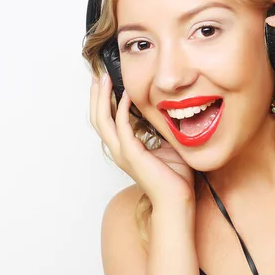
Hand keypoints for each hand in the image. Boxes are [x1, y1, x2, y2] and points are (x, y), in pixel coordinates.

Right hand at [90, 74, 195, 206]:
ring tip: (105, 79)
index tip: (106, 83)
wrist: (177, 199)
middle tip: (98, 76)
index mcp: (124, 149)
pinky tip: (127, 94)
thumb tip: (162, 114)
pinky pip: (122, 126)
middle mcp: (119, 150)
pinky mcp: (132, 154)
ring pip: (102, 121)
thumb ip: (157, 131)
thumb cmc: (175, 177)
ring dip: (102, 98)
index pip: (106, 122)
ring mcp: (123, 153)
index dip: (102, 102)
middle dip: (96, 96)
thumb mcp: (165, 146)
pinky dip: (121, 108)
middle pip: (97, 118)